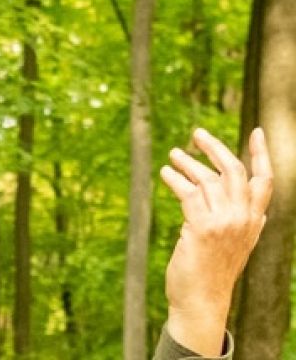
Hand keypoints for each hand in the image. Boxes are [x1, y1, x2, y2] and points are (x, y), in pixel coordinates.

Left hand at [160, 126, 272, 354]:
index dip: (261, 154)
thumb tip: (242, 203)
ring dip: (187, 163)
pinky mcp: (202, 228)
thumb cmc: (212, 270)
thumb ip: (241, 221)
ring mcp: (225, 223)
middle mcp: (244, 220)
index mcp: (254, 221)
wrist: (202, 300)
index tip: (257, 131)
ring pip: (207, 179)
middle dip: (215, 148)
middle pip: (234, 171)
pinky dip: (174, 179)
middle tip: (196, 133)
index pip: (264, 181)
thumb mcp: (235, 244)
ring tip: (173, 154)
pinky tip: (165, 173)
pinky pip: (188, 193)